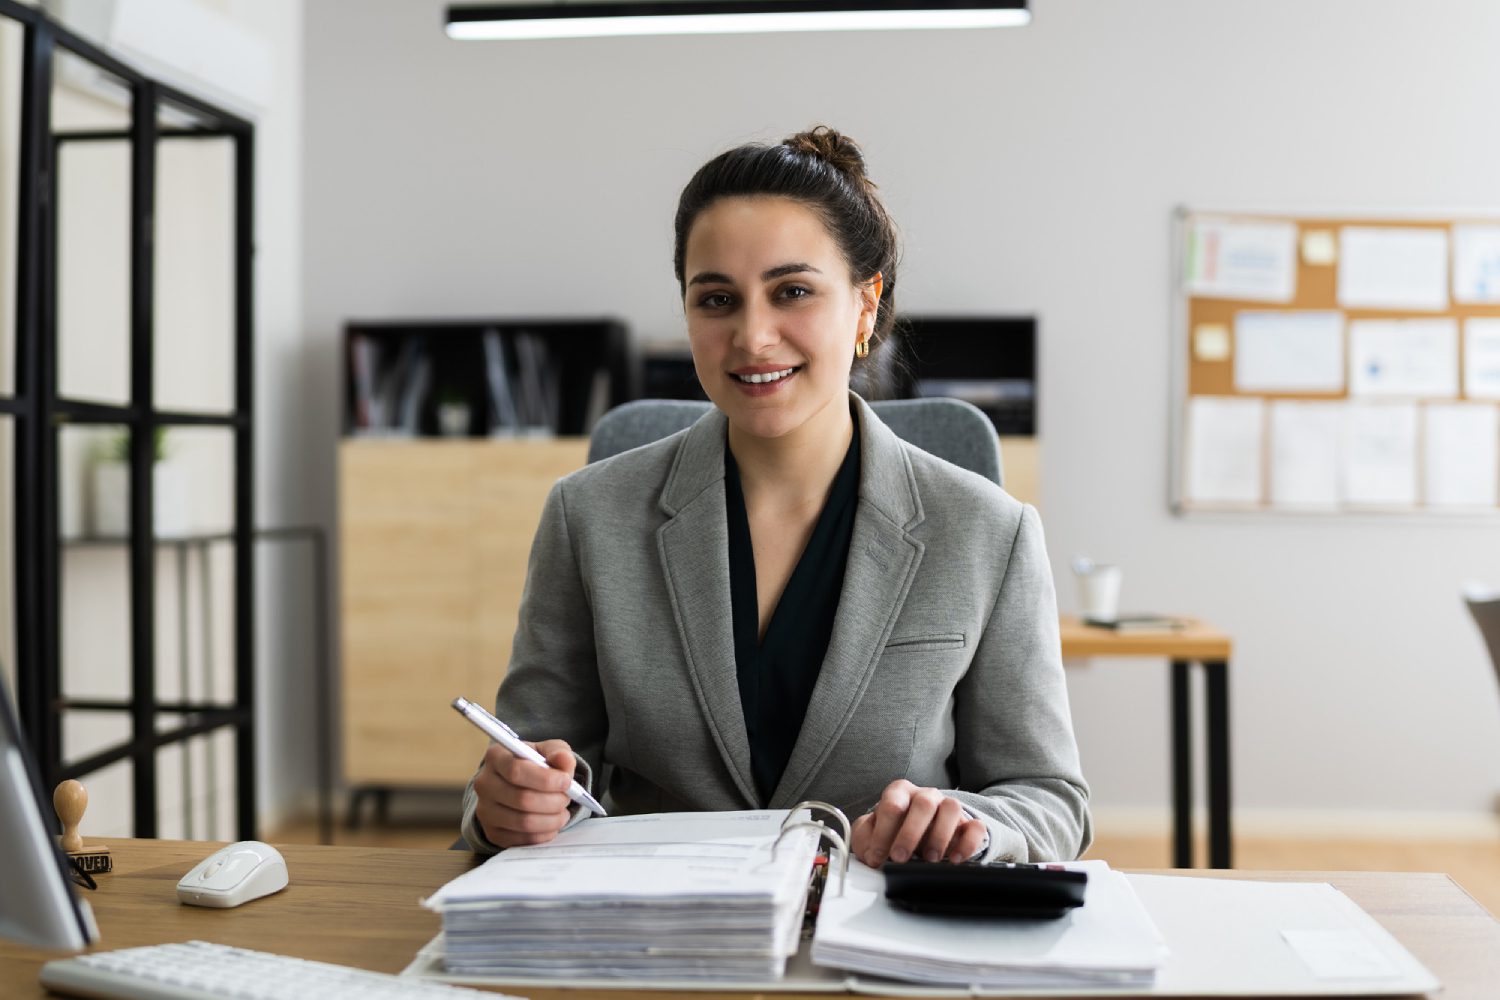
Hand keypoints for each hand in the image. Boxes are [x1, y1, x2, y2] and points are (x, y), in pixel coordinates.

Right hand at [473, 739, 577, 848]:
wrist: (519, 785)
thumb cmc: (535, 765)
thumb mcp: (549, 751)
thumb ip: (559, 752)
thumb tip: (563, 760)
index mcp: (495, 757)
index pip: (516, 771)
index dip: (546, 779)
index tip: (566, 781)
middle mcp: (484, 784)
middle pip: (522, 799)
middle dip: (553, 801)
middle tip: (566, 798)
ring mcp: (485, 811)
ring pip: (524, 822)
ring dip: (552, 819)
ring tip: (562, 811)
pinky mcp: (492, 833)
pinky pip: (523, 840)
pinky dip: (545, 833)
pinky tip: (552, 822)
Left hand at [851, 779, 987, 866]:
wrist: (918, 835)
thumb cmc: (893, 832)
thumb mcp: (872, 834)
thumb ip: (865, 839)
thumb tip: (870, 854)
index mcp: (899, 792)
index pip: (892, 805)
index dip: (883, 832)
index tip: (876, 857)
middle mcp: (925, 796)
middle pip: (923, 804)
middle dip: (909, 834)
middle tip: (899, 858)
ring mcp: (948, 807)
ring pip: (952, 808)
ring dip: (940, 836)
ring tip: (929, 859)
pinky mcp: (968, 824)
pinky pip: (976, 827)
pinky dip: (967, 844)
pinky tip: (955, 860)